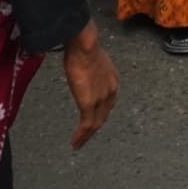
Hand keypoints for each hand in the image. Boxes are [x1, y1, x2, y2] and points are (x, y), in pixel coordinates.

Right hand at [62, 23, 118, 149]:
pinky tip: (74, 142)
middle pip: (104, 114)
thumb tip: (78, 63)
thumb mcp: (90, 57)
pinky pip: (87, 125)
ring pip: (96, 123)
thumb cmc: (84, 44)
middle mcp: (111, 90)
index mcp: (112, 79)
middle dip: (95, 126)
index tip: (94, 118)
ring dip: (87, 136)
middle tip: (86, 136)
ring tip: (78, 144)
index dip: (101, 111)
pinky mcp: (89, 103)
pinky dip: (81, 136)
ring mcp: (101, 98)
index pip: (109, 100)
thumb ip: (88, 66)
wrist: (84, 45)